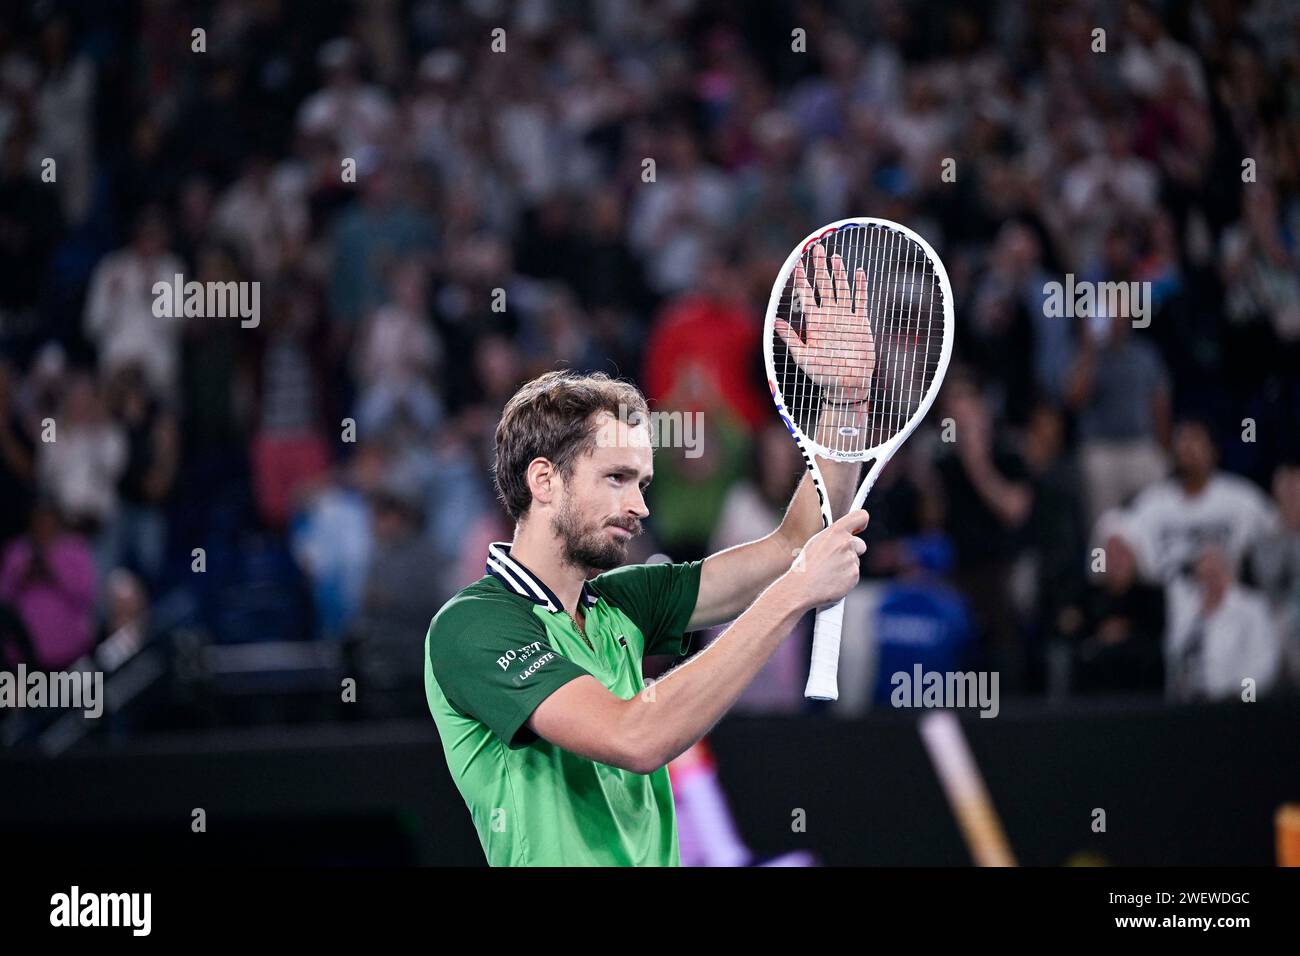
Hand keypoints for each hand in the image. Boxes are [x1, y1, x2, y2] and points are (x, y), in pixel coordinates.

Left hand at [775, 244, 876, 403]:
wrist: (846, 385)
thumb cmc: (823, 374)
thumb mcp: (803, 358)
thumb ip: (791, 340)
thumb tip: (775, 322)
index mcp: (814, 323)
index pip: (806, 295)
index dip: (802, 280)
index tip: (797, 264)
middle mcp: (829, 316)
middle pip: (823, 286)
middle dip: (819, 267)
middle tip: (816, 248)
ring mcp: (845, 318)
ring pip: (841, 289)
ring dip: (838, 273)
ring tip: (834, 256)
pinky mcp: (860, 323)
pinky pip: (860, 301)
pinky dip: (859, 286)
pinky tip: (858, 271)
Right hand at [783, 509, 868, 608]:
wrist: (800, 587)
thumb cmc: (804, 566)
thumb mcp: (816, 543)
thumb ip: (833, 537)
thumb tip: (845, 536)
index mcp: (836, 531)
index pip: (860, 517)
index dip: (861, 523)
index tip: (858, 529)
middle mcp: (846, 543)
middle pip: (860, 544)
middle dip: (853, 551)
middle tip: (836, 559)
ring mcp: (852, 560)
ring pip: (855, 561)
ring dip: (847, 566)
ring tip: (828, 572)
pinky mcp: (854, 575)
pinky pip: (854, 575)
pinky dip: (846, 578)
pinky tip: (832, 581)